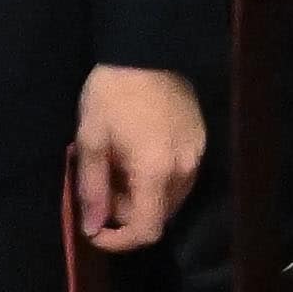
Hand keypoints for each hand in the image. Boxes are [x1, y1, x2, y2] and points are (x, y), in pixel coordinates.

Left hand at [69, 63, 205, 253]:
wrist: (147, 49)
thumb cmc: (112, 94)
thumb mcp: (91, 141)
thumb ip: (93, 189)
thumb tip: (91, 228)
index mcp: (157, 173)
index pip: (147, 231)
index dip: (119, 241)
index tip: (94, 230)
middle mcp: (184, 171)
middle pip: (158, 216)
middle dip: (125, 213)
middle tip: (100, 185)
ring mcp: (197, 156)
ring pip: (168, 199)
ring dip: (140, 196)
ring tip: (116, 166)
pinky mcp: (200, 143)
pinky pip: (178, 178)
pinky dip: (155, 179)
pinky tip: (135, 155)